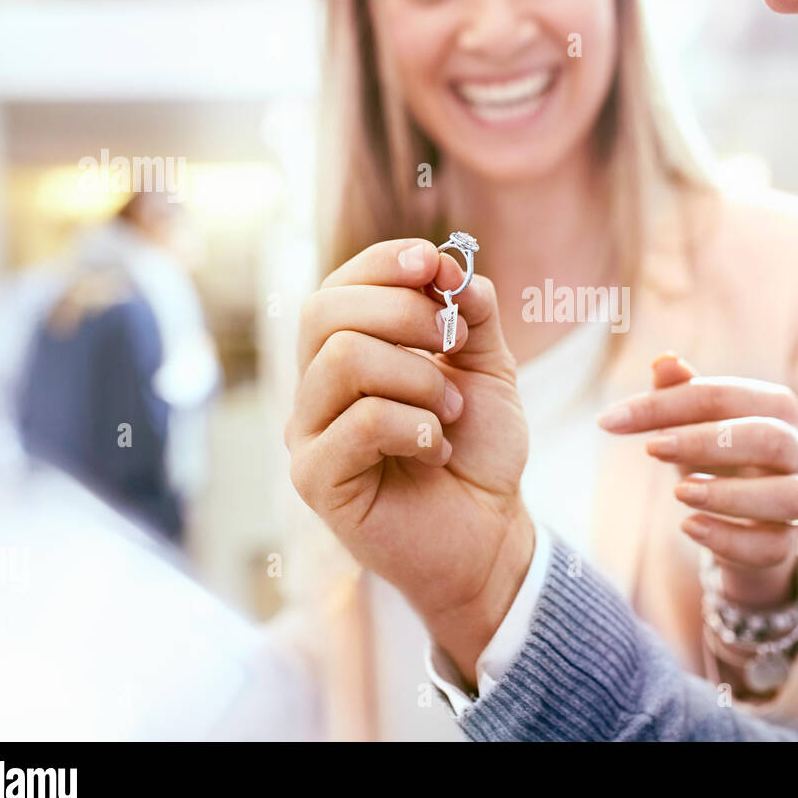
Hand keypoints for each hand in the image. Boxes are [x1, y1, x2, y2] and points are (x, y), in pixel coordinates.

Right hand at [285, 238, 531, 680]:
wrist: (491, 534)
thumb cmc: (478, 453)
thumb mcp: (487, 369)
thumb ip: (471, 314)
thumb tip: (446, 265)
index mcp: (346, 354)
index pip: (337, 286)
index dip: (383, 264)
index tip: (435, 263)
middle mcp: (314, 389)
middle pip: (326, 312)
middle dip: (405, 314)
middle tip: (455, 347)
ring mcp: (307, 434)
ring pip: (344, 360)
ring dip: (418, 377)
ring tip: (451, 412)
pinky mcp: (316, 479)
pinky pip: (360, 422)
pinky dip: (416, 427)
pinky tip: (437, 450)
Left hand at [598, 352, 797, 607]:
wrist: (745, 523)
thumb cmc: (719, 460)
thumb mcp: (695, 426)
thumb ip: (681, 393)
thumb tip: (663, 360)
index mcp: (776, 409)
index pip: (727, 395)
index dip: (669, 404)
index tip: (611, 419)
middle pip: (769, 438)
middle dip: (706, 441)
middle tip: (651, 448)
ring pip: (787, 495)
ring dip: (728, 494)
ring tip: (678, 491)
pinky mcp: (787, 545)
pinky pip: (771, 546)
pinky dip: (730, 538)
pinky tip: (689, 527)